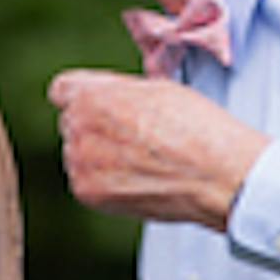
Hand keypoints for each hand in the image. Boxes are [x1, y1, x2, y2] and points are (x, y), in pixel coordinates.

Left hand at [48, 68, 271, 230]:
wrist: (216, 176)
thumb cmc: (196, 129)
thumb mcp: (157, 88)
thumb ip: (117, 91)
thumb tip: (104, 97)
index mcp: (92, 95)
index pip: (62, 90)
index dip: (84, 95)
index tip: (99, 105)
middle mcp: (78, 127)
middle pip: (72, 122)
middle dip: (95, 126)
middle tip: (134, 135)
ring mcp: (80, 162)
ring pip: (77, 153)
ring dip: (98, 155)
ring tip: (142, 160)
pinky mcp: (87, 192)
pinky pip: (85, 180)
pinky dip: (105, 180)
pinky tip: (138, 178)